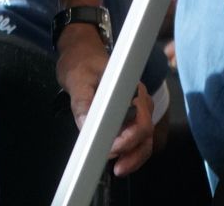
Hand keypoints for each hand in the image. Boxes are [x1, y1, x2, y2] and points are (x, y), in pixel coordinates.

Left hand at [56, 29, 152, 174]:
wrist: (82, 53)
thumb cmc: (82, 62)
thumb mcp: (77, 79)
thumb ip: (83, 101)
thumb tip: (87, 124)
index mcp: (131, 89)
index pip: (140, 120)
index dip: (129, 139)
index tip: (112, 150)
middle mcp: (139, 100)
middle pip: (146, 133)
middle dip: (133, 154)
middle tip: (114, 167)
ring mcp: (137, 109)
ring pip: (144, 139)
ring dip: (133, 157)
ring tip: (117, 169)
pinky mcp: (129, 116)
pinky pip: (136, 138)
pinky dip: (129, 152)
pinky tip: (117, 161)